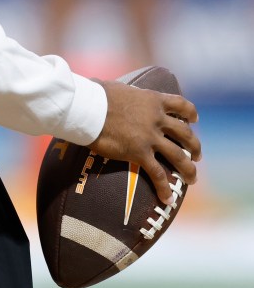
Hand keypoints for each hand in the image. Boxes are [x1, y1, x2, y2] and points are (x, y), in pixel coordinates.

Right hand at [91, 79, 200, 204]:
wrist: (89, 108)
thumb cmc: (98, 94)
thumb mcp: (121, 89)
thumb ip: (129, 94)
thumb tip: (116, 91)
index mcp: (153, 100)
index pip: (180, 105)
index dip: (191, 113)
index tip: (195, 120)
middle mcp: (157, 119)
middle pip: (184, 133)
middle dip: (194, 146)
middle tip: (197, 155)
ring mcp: (150, 137)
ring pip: (178, 156)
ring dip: (188, 168)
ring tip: (192, 179)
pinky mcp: (139, 153)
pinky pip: (157, 174)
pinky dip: (164, 188)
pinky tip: (168, 199)